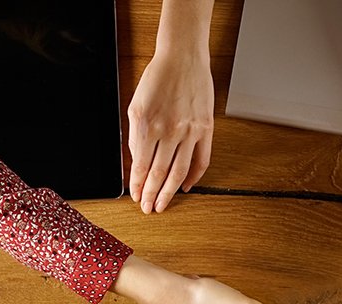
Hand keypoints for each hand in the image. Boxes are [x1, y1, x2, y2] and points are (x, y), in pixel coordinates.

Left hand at [126, 48, 212, 212]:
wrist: (182, 58)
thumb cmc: (158, 78)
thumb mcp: (136, 106)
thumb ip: (136, 136)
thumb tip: (138, 162)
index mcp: (147, 125)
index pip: (141, 166)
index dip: (138, 185)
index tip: (136, 196)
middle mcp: (169, 130)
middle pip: (159, 173)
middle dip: (151, 194)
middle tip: (148, 208)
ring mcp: (190, 131)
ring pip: (179, 171)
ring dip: (169, 191)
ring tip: (162, 204)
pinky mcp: (206, 128)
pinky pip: (201, 159)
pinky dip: (194, 176)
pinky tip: (187, 186)